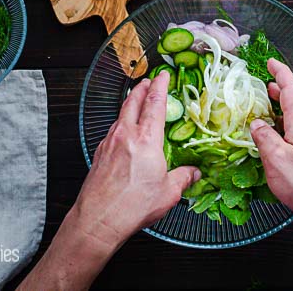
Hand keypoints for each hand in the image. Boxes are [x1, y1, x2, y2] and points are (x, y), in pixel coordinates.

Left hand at [73, 72, 200, 246]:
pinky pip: (112, 131)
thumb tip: (193, 173)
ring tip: (137, 103)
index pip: (154, 103)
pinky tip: (124, 132)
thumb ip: (183, 178)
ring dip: (130, 104)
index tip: (163, 75)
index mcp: (147, 139)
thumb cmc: (132, 205)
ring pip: (121, 115)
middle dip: (142, 88)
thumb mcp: (168, 192)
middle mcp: (126, 135)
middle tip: (148, 81)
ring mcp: (109, 142)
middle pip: (133, 101)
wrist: (99, 219)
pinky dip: (121, 124)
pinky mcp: (99, 153)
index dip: (160, 85)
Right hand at [250, 60, 292, 290]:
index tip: (271, 62)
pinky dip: (290, 125)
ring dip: (285, 109)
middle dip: (282, 90)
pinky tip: (283, 137)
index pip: (292, 88)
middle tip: (267, 85)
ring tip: (272, 108)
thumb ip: (264, 138)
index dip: (281, 72)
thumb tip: (256, 124)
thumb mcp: (276, 160)